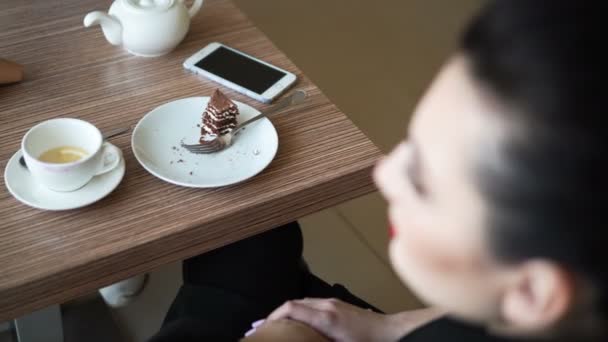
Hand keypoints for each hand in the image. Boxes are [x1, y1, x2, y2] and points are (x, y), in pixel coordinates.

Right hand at [266, 298, 443, 341]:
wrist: (390, 331)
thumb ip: (316, 339)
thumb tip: (301, 338)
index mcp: (326, 317)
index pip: (291, 308)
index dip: (272, 317)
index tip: (259, 327)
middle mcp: (327, 305)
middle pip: (293, 304)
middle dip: (274, 316)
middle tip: (259, 329)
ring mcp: (333, 302)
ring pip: (302, 303)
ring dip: (286, 313)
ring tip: (273, 326)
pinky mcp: (338, 305)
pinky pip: (311, 304)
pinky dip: (298, 312)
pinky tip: (295, 322)